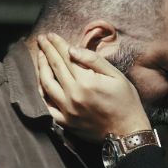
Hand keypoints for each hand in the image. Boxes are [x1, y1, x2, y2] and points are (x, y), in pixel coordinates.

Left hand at [35, 32, 151, 141]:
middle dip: (46, 51)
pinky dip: (41, 93)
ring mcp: (67, 110)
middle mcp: (73, 95)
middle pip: (54, 68)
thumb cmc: (125, 102)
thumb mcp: (116, 76)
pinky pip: (47, 106)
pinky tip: (41, 83)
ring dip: (41, 68)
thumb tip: (72, 49)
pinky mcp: (65, 122)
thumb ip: (93, 60)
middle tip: (42, 39)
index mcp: (85, 81)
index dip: (57, 44)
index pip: (66, 57)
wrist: (127, 132)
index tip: (50, 35)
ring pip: (46, 85)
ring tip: (40, 56)